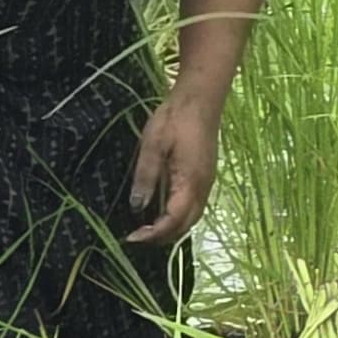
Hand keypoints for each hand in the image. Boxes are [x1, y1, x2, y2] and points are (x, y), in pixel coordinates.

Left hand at [126, 96, 219, 244]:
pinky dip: (178, 217)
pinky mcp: (205, 176)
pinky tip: (162, 211)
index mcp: (190, 182)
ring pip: (192, 217)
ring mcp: (207, 182)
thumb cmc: (175, 118)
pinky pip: (194, 206)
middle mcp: (202, 188)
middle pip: (185, 225)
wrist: (200, 98)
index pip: (172, 220)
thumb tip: (137, 207)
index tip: (130, 238)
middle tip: (136, 238)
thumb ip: (146, 177)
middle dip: (162, 238)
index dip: (152, 234)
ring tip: (147, 230)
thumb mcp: (153, 145)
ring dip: (171, 229)